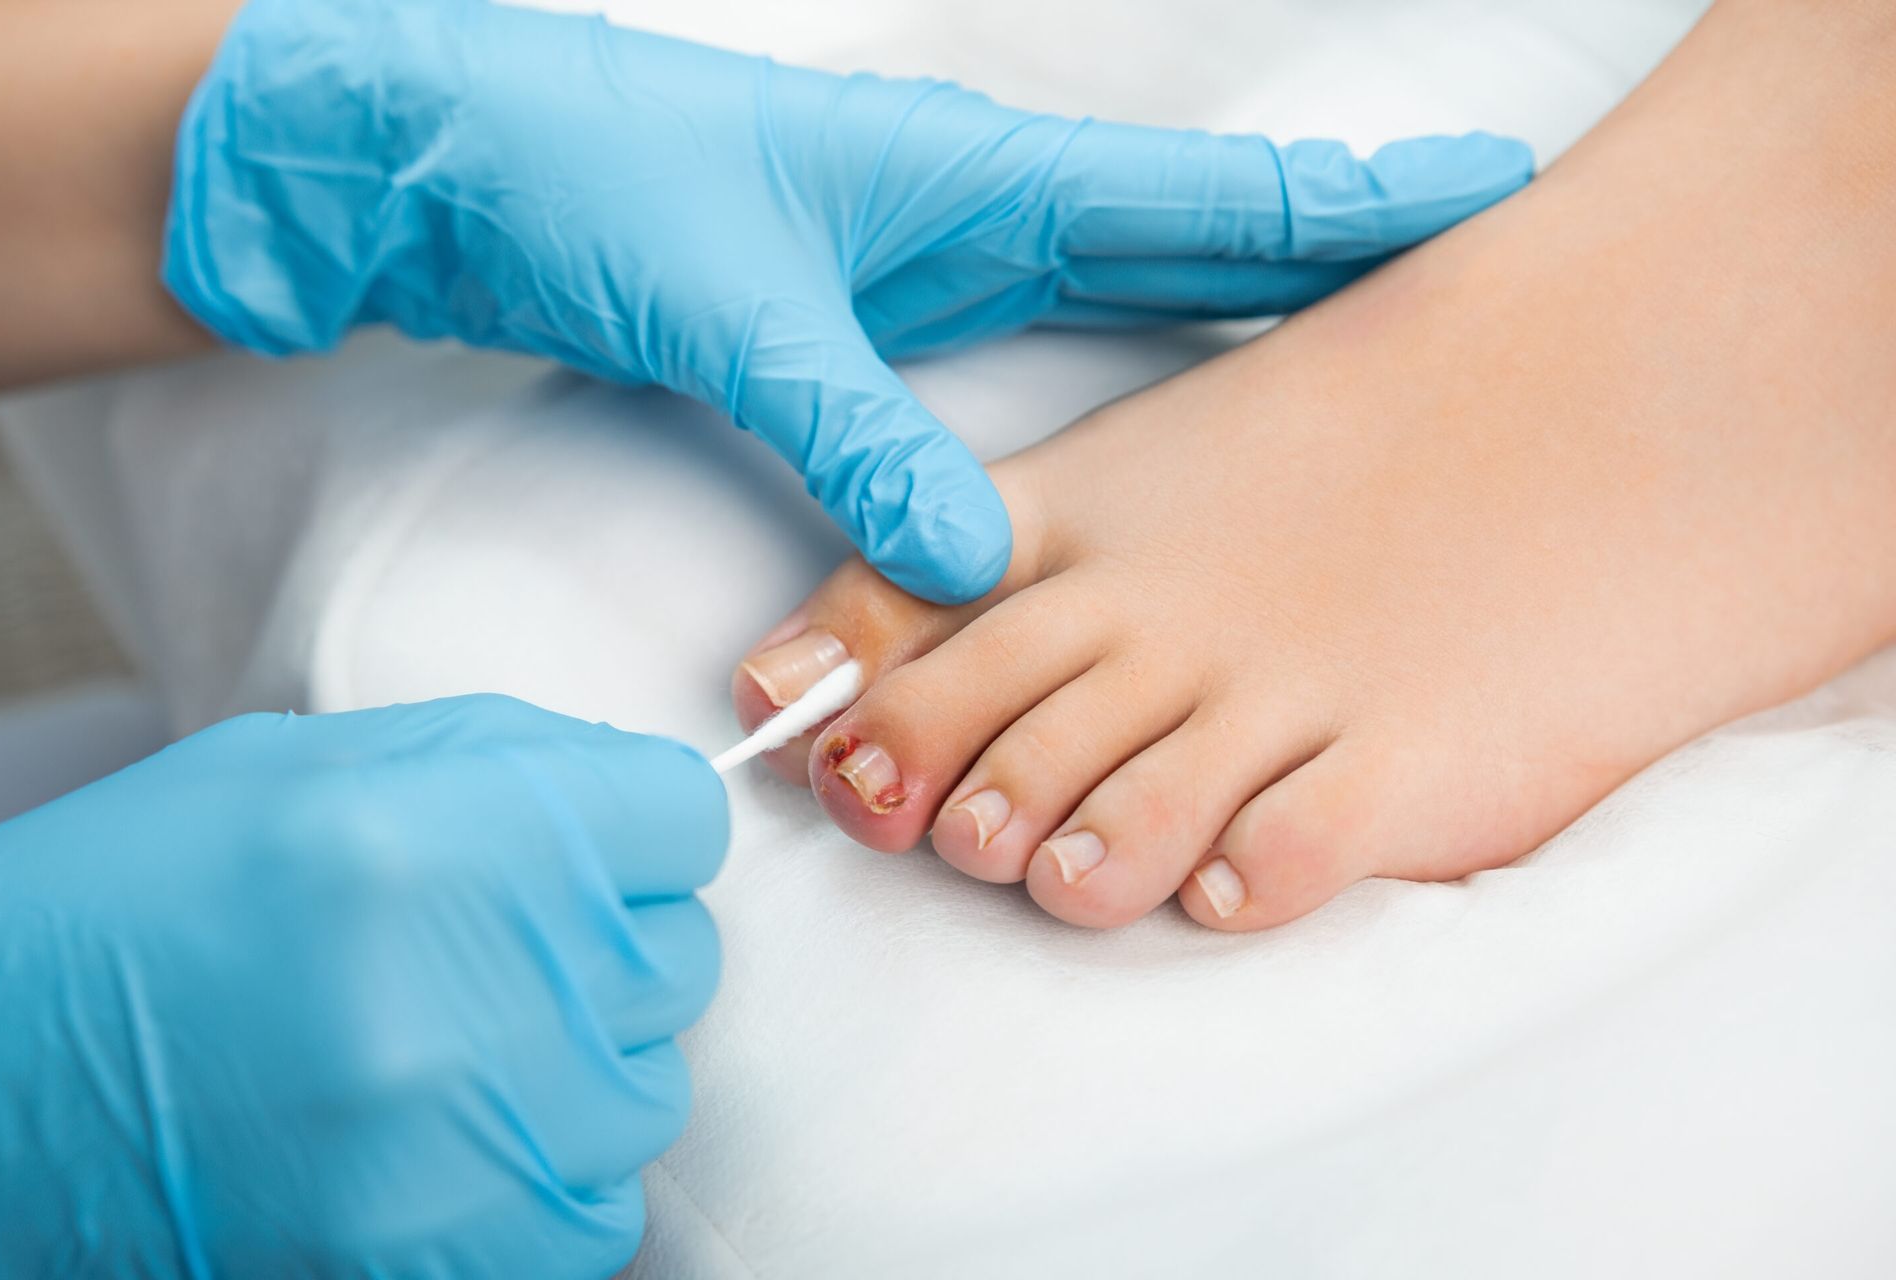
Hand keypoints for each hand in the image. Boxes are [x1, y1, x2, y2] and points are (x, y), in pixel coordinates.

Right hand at [0, 696, 726, 1275]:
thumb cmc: (138, 906)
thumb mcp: (302, 770)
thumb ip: (499, 760)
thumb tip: (635, 785)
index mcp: (427, 833)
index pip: (682, 817)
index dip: (636, 827)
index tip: (593, 849)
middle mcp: (460, 990)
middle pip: (678, 953)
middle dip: (603, 943)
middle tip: (487, 952)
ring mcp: (457, 1145)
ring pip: (648, 1088)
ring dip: (577, 1066)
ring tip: (450, 1050)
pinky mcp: (444, 1261)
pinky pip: (598, 1210)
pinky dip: (544, 1175)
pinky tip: (445, 1137)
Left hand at [165, 0, 1532, 603]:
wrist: (458, 166)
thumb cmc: (589, 180)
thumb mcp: (727, 306)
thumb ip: (851, 427)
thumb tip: (963, 556)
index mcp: (978, 180)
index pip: (1206, 199)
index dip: (1353, 213)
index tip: (1491, 206)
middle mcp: (983, 214)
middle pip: (1205, 240)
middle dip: (1338, 268)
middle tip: (1480, 303)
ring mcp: (939, 264)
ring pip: (1137, 294)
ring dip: (1244, 322)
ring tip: (1364, 376)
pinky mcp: (885, 317)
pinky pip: (1049, 345)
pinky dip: (1132, 370)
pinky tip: (1165, 425)